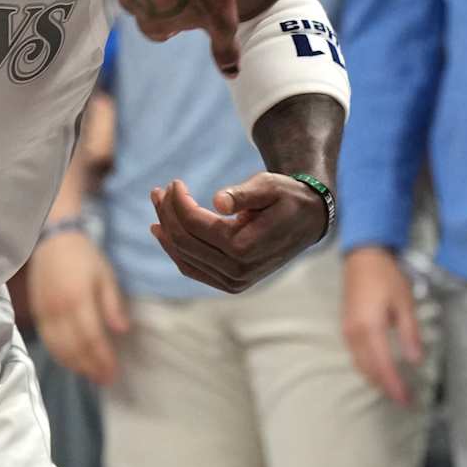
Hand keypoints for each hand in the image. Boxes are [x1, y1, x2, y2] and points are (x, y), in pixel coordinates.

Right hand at [27, 229, 127, 386]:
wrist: (52, 240)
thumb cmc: (84, 257)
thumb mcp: (105, 276)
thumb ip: (112, 305)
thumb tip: (122, 331)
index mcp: (78, 299)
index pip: (91, 338)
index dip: (102, 358)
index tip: (114, 372)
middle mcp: (58, 310)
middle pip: (74, 348)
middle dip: (90, 367)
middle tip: (105, 380)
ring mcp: (44, 313)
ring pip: (58, 348)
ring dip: (75, 366)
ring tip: (92, 376)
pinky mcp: (36, 314)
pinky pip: (47, 341)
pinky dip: (60, 356)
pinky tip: (72, 363)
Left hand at [148, 173, 328, 293]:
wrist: (308, 221)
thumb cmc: (287, 198)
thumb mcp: (270, 186)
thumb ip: (245, 194)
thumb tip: (218, 201)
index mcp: (246, 248)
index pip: (194, 225)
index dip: (178, 202)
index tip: (175, 182)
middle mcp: (238, 271)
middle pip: (184, 241)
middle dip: (166, 214)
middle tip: (158, 191)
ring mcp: (234, 281)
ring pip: (184, 257)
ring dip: (166, 231)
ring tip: (158, 205)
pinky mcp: (231, 283)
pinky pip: (192, 268)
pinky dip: (175, 250)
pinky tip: (163, 232)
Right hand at [342, 245, 424, 404]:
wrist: (362, 258)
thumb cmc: (387, 277)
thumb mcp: (405, 303)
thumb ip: (410, 334)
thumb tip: (416, 361)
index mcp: (370, 328)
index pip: (383, 366)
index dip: (395, 386)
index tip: (407, 400)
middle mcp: (355, 335)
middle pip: (369, 370)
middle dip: (387, 388)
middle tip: (404, 401)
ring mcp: (347, 332)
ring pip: (360, 366)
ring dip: (376, 380)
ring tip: (394, 391)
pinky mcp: (346, 329)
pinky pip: (356, 357)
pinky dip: (368, 369)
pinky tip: (380, 372)